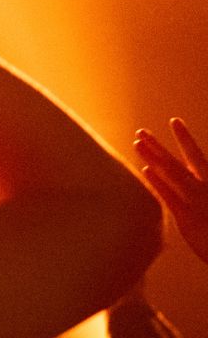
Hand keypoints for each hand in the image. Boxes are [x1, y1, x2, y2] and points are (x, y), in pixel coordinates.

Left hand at [134, 117, 207, 264]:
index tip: (175, 120)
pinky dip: (159, 182)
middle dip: (158, 146)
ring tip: (137, 143)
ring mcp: (195, 201)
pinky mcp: (188, 217)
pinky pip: (171, 196)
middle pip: (176, 162)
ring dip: (154, 157)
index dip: (184, 138)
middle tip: (141, 131)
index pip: (195, 156)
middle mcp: (203, 187)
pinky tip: (145, 169)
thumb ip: (200, 186)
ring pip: (171, 174)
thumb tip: (181, 177)